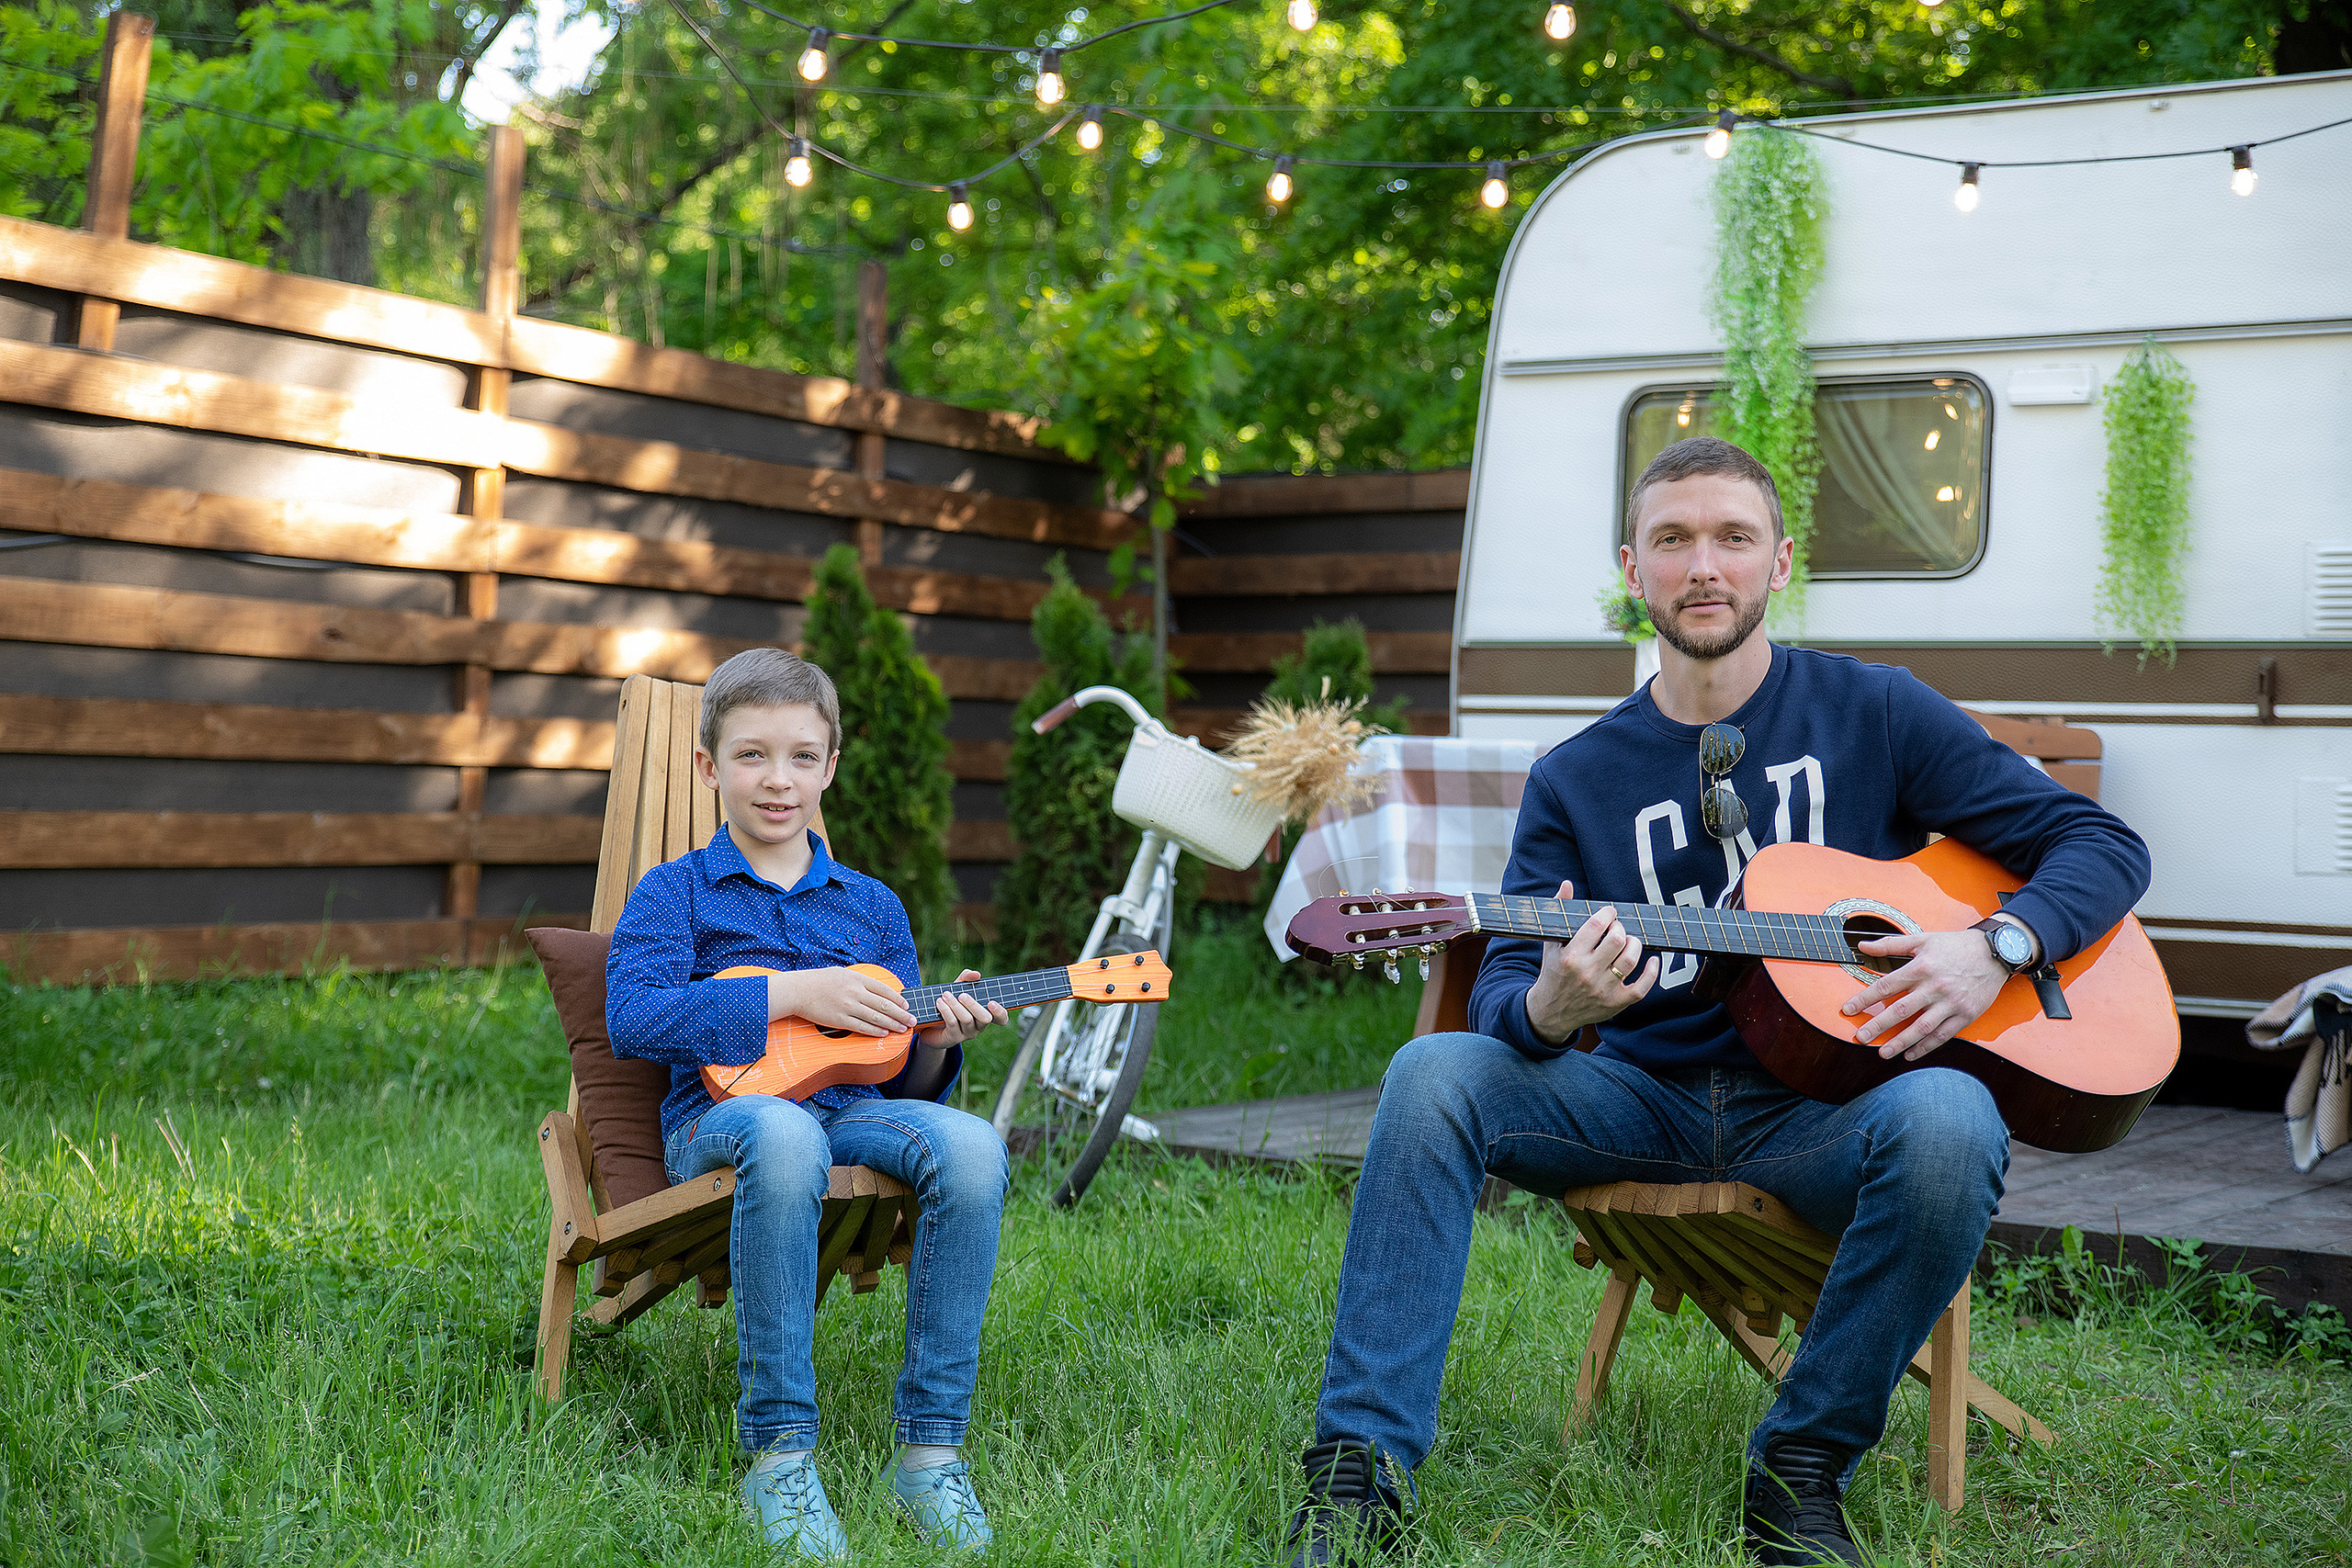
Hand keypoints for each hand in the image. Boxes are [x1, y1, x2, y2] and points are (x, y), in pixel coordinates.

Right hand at [769, 968, 916, 1036]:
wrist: (797, 990)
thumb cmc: (818, 981)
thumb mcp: (841, 973)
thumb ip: (858, 981)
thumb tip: (875, 989)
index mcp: (856, 979)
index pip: (884, 989)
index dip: (898, 999)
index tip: (906, 1005)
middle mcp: (854, 992)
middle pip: (884, 1004)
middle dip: (901, 1014)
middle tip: (912, 1020)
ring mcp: (847, 1007)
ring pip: (876, 1017)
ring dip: (892, 1024)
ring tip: (902, 1028)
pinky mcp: (839, 1020)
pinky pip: (861, 1027)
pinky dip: (875, 1030)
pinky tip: (883, 1033)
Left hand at [919, 969, 1009, 1049]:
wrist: (931, 1022)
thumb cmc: (950, 1003)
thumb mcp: (958, 987)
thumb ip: (967, 978)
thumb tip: (976, 975)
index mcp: (985, 1014)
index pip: (1001, 1019)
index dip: (1000, 1012)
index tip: (991, 1002)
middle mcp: (979, 1026)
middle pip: (985, 1018)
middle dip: (973, 1005)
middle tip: (962, 995)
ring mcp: (968, 1033)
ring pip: (967, 1019)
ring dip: (955, 1005)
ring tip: (945, 995)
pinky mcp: (954, 1038)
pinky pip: (953, 1023)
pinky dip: (946, 1011)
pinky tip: (940, 1002)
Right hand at [1523, 879, 1658, 1045]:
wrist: (1550, 1012)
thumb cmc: (1553, 972)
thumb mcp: (1551, 944)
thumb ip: (1560, 912)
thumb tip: (1567, 884)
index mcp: (1570, 956)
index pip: (1597, 925)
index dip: (1608, 913)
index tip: (1609, 913)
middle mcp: (1587, 973)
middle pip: (1617, 940)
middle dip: (1620, 928)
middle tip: (1617, 929)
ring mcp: (1602, 990)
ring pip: (1630, 960)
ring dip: (1635, 945)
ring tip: (1629, 942)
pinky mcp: (1615, 1003)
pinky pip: (1642, 987)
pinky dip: (1652, 972)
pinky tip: (1653, 960)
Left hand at [1841, 929, 2011, 1060]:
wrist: (1995, 952)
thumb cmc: (1955, 945)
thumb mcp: (1922, 939)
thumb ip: (1890, 944)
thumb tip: (1862, 945)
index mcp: (1921, 967)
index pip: (1886, 986)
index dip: (1864, 999)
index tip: (1847, 1010)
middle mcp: (1934, 987)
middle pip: (1901, 1010)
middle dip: (1878, 1025)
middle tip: (1860, 1037)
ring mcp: (1951, 1003)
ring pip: (1921, 1027)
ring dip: (1900, 1042)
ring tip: (1882, 1053)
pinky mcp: (1965, 1015)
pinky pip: (1943, 1035)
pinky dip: (1926, 1047)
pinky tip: (1910, 1054)